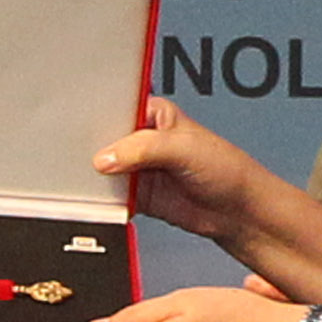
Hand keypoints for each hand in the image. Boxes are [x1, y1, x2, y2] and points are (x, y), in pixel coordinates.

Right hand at [90, 98, 285, 245]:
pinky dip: (105, 201)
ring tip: (91, 182)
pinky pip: (112, 197)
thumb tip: (107, 157)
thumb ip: (144, 148)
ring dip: (97, 178)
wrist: (238, 212)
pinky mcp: (137, 195)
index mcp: (154, 113)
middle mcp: (143, 139)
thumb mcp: (184, 148)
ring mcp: (139, 168)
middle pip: (104, 141)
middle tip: (82, 159)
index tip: (82, 129)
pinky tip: (103, 201)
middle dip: (94, 150)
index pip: (116, 109)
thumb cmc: (227, 169)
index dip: (99, 118)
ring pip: (104, 170)